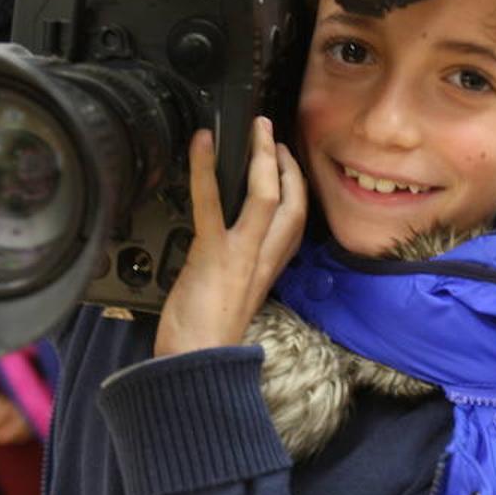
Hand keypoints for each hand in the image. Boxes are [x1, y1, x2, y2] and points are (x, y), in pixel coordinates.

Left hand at [154, 116, 305, 356]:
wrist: (197, 365)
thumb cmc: (207, 338)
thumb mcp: (234, 297)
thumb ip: (239, 268)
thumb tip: (227, 245)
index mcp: (270, 270)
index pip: (297, 222)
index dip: (296, 188)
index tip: (285, 165)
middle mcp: (264, 260)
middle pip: (293, 204)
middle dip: (286, 164)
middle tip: (270, 134)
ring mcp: (241, 255)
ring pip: (265, 198)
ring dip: (261, 157)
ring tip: (254, 129)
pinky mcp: (211, 254)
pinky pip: (211, 203)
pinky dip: (204, 169)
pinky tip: (200, 145)